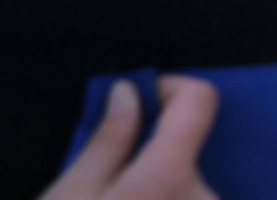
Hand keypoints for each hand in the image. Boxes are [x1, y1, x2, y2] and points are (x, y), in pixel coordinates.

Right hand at [40, 76, 217, 199]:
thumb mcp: (70, 195)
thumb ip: (107, 139)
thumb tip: (129, 91)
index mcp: (170, 177)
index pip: (199, 99)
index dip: (169, 88)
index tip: (138, 100)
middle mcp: (205, 197)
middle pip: (189, 144)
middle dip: (154, 146)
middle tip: (111, 171)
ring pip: (190, 178)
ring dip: (161, 179)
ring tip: (118, 197)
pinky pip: (192, 197)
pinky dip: (169, 195)